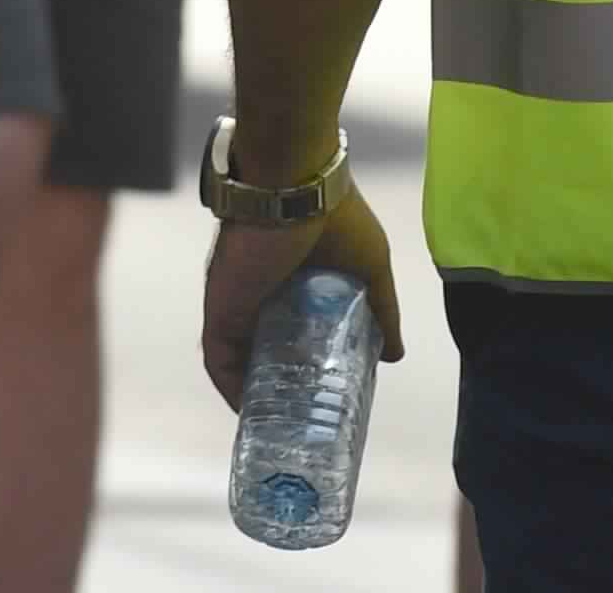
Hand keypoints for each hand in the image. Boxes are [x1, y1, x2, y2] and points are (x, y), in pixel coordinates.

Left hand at [200, 175, 403, 410]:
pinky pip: (218, 359)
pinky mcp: (220, 309)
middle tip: (306, 420)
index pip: (298, 329)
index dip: (312, 362)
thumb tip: (395, 355)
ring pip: (240, 358)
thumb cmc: (334, 215)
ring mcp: (238, 302)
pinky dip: (231, 387)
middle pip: (266, 347)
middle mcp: (262, 292)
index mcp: (294, 278)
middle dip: (283, 384)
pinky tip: (250, 414)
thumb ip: (382, 308)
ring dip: (256, 391)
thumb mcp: (372, 266)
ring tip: (280, 427)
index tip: (331, 394)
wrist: (293, 185)